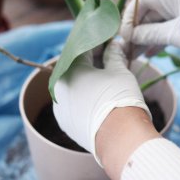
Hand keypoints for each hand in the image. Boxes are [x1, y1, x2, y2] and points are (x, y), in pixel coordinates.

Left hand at [52, 42, 150, 162]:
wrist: (119, 139)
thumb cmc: (120, 99)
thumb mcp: (120, 72)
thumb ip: (114, 56)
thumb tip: (113, 46)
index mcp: (70, 69)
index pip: (85, 48)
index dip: (99, 42)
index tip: (109, 40)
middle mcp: (59, 87)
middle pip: (76, 67)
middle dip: (92, 61)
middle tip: (109, 57)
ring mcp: (60, 107)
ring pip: (73, 86)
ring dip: (87, 79)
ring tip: (105, 78)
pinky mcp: (65, 123)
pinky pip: (73, 104)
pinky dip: (84, 97)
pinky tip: (98, 97)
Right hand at [120, 0, 179, 72]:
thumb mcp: (176, 34)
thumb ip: (151, 34)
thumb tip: (130, 36)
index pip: (142, 0)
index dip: (129, 18)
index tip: (122, 36)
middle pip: (149, 12)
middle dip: (136, 31)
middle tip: (125, 49)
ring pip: (158, 22)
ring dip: (146, 38)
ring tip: (134, 55)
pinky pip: (169, 28)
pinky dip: (159, 40)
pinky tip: (150, 54)